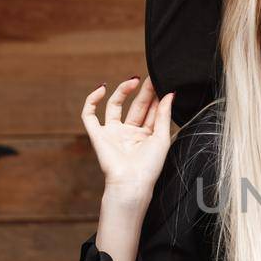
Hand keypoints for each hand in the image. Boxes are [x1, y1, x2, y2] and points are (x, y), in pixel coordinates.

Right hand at [80, 75, 176, 199]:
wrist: (132, 183)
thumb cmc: (149, 166)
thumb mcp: (162, 137)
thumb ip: (164, 114)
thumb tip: (170, 94)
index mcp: (146, 135)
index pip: (151, 110)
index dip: (155, 96)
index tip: (162, 82)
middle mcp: (129, 133)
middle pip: (136, 106)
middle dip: (143, 91)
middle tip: (151, 78)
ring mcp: (112, 133)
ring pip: (114, 106)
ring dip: (122, 91)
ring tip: (133, 80)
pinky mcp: (97, 135)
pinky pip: (89, 115)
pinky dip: (92, 100)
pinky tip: (102, 89)